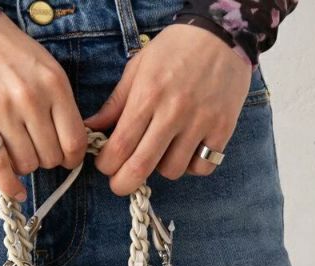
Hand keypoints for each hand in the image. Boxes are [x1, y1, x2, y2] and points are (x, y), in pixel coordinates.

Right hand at [0, 13, 88, 201]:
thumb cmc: (8, 51)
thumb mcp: (45, 68)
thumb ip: (60, 104)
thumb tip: (71, 144)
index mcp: (54, 84)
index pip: (75, 141)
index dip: (73, 157)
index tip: (67, 159)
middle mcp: (31, 99)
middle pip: (51, 157)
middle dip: (47, 160)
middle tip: (38, 149)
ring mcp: (3, 111)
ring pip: (27, 164)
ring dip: (26, 166)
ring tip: (18, 151)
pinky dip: (10, 185)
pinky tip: (17, 192)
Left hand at [83, 25, 252, 194]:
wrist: (224, 33)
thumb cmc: (175, 50)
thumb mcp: (138, 68)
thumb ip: (115, 104)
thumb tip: (90, 128)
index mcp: (147, 96)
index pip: (119, 147)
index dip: (106, 165)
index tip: (105, 164)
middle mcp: (173, 112)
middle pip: (141, 167)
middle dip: (123, 184)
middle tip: (121, 183)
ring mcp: (200, 122)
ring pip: (172, 171)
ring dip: (160, 169)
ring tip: (160, 152)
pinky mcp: (223, 129)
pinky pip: (202, 167)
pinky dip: (191, 167)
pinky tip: (186, 152)